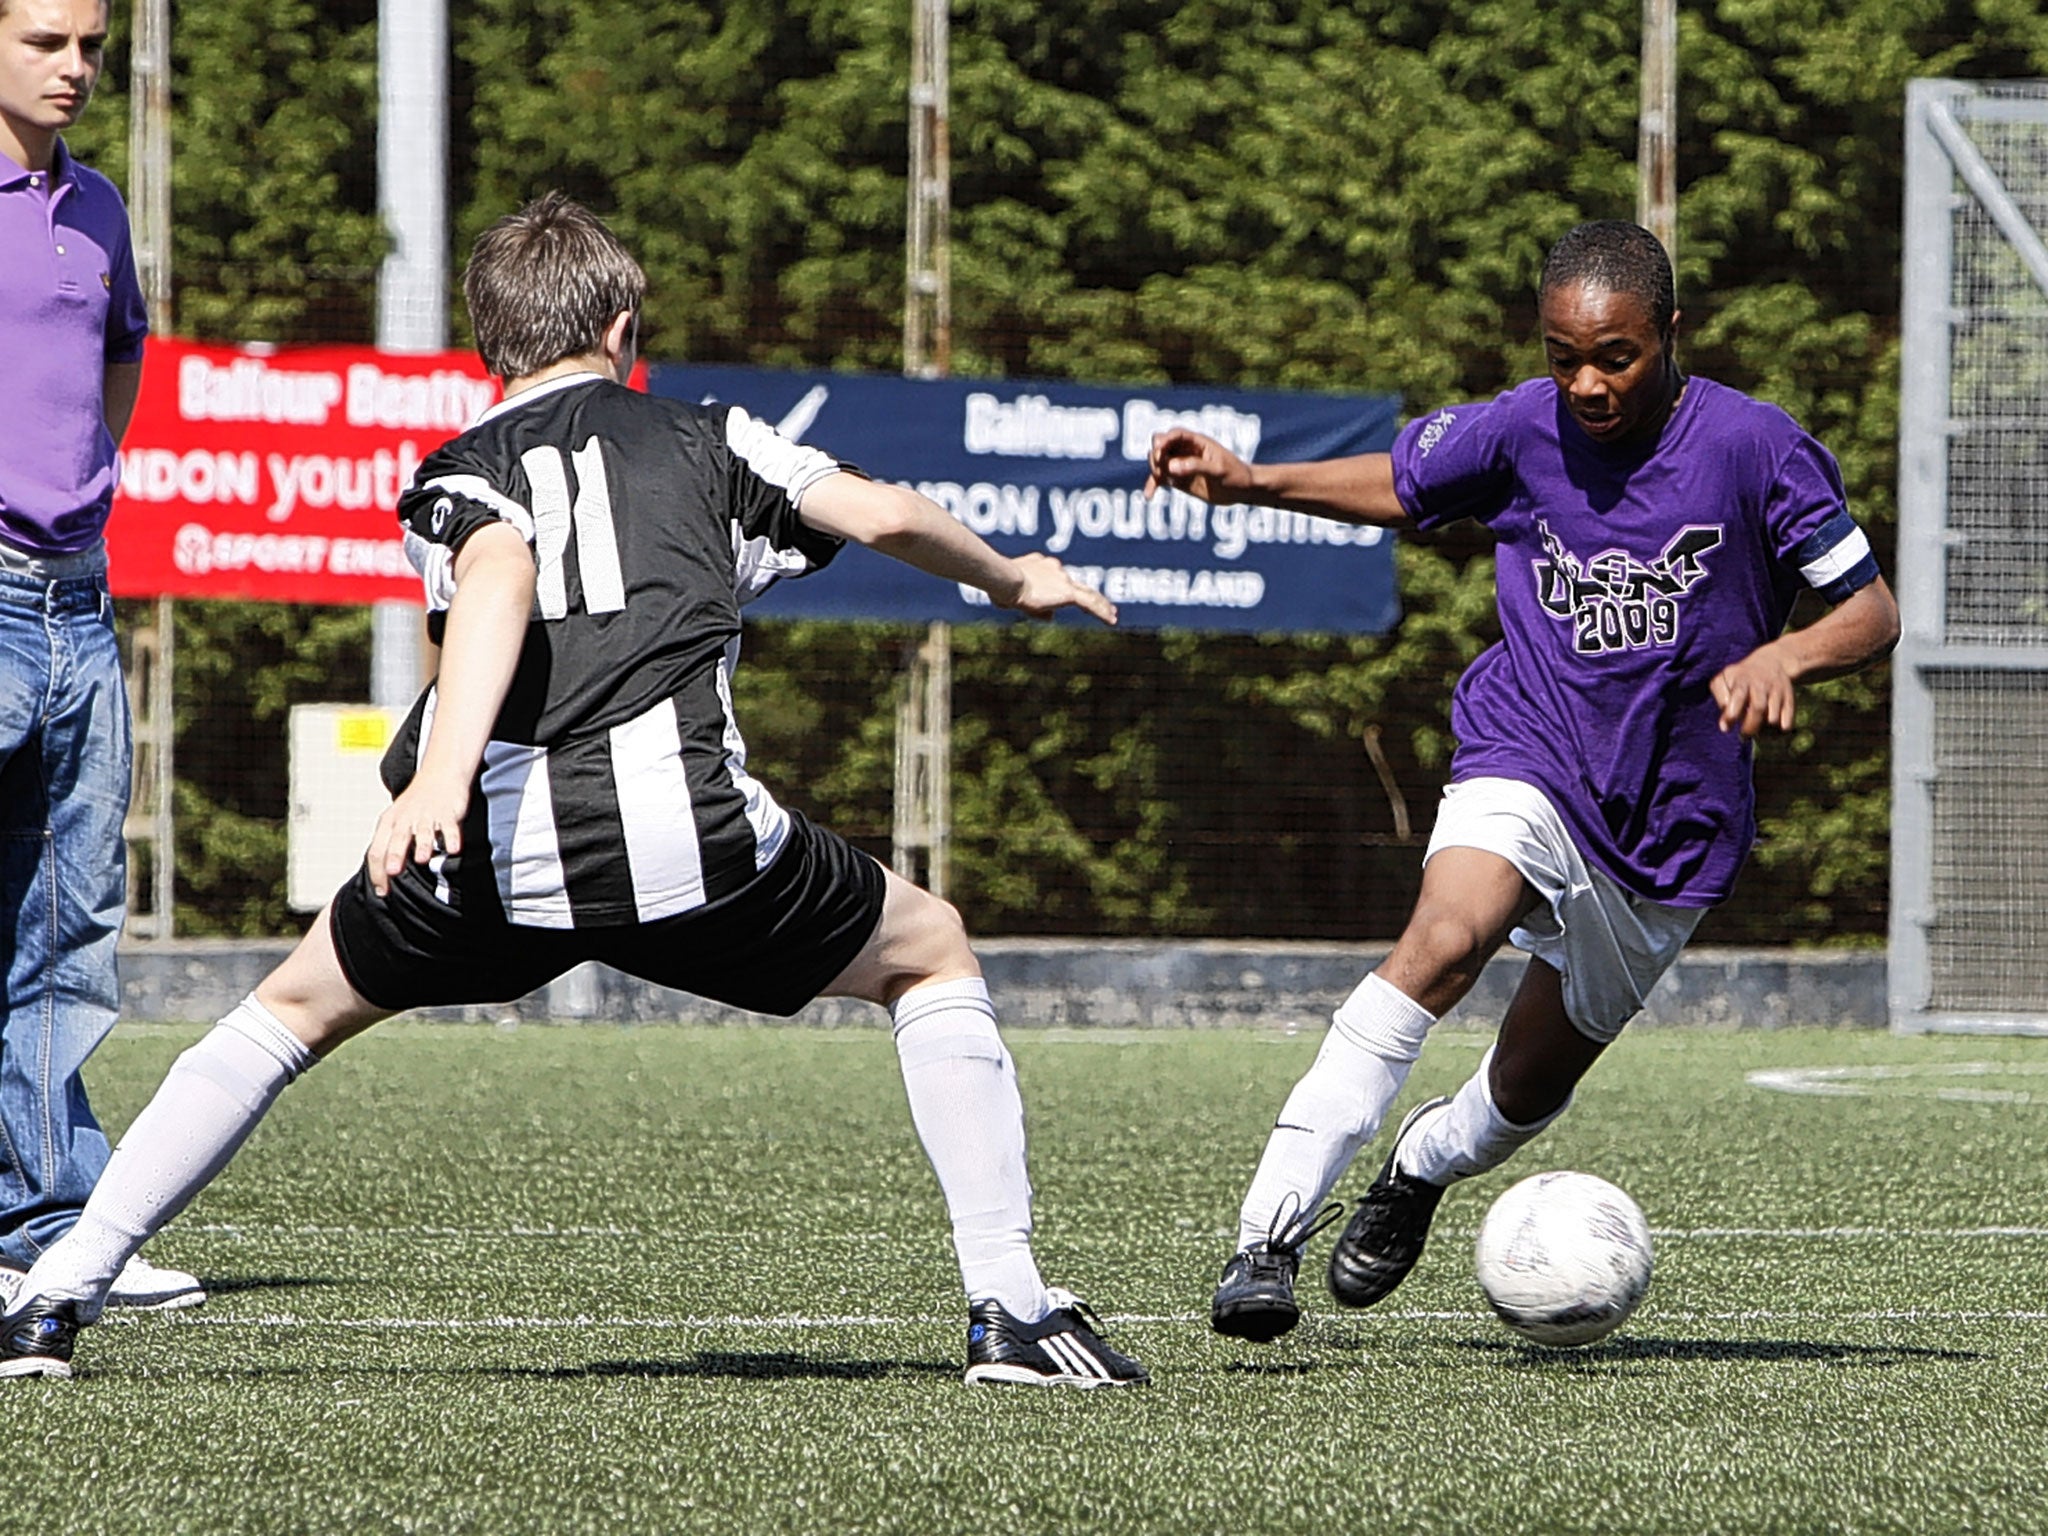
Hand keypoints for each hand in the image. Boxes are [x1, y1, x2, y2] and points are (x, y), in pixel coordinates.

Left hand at [366, 775, 468, 895]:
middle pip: (397, 839)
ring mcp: (426, 814)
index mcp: (389, 822)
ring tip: (422, 859)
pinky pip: (449, 826)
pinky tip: (453, 849)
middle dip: (395, 856)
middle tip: (393, 873)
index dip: (377, 871)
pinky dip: (452, 837)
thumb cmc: (416, 803)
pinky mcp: (447, 812)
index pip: (377, 849)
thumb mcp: (396, 820)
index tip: (382, 891)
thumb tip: (383, 875)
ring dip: (423, 845)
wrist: (440, 774)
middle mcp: (405, 818)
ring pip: (423, 831)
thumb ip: (391, 845)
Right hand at [998, 551, 1117, 625]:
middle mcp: (1055, 569)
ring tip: (1113, 615)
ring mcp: (1063, 579)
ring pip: (1088, 593)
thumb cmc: (1000, 587)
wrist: (1006, 579)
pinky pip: (1090, 603)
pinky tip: (1112, 622)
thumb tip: (1052, 617)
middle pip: (1076, 584)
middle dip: (1090, 594)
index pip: (1056, 579)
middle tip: (1104, 603)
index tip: (1065, 600)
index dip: (1062, 589)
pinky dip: (1102, 612)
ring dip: (1102, 604)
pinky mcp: (1068, 592)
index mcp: (1040, 565)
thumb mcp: (1015, 599)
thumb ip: (1035, 607)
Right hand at [1144, 428, 1252, 502]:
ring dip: (1154, 469)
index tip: (1158, 450)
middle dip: (1156, 454)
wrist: (1241, 490)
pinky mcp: (1178, 479)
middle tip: (1160, 469)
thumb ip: (1195, 467)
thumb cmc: (1235, 475)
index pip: (1175, 434)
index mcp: (1197, 442)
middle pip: (1161, 445)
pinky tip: (1148, 496)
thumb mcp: (1218, 470)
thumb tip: (1171, 467)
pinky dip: (1152, 485)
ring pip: (1158, 461)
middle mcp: (1185, 450)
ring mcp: (1180, 464)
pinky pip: (1160, 479)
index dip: (1164, 439)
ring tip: (1161, 481)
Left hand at [1711, 649, 1797, 736]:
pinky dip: (1783, 726)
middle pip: (1758, 708)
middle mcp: (1762, 684)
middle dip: (1750, 726)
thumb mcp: (1724, 679)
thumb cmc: (1740, 677)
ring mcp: (1777, 690)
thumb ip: (1721, 698)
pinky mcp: (1789, 696)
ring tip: (1759, 729)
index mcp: (1742, 680)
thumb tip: (1725, 724)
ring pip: (1773, 716)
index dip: (1732, 713)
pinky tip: (1776, 728)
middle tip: (1744, 735)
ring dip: (1765, 728)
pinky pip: (1788, 717)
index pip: (1738, 696)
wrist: (1771, 661)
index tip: (1726, 728)